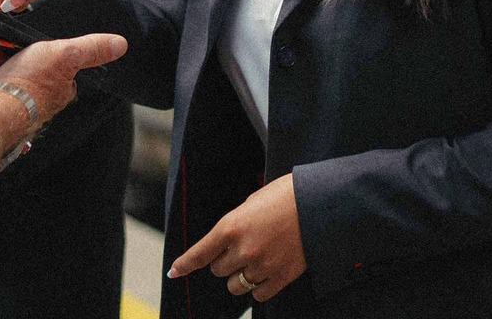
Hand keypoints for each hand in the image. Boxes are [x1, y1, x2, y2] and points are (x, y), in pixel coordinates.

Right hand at [0, 30, 126, 125]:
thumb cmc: (32, 83)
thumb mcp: (67, 56)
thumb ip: (93, 49)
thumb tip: (121, 44)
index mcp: (53, 88)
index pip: (48, 62)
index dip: (36, 45)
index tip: (21, 29)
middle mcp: (28, 96)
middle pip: (15, 59)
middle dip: (3, 41)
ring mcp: (2, 98)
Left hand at [167, 174, 305, 303]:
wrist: (317, 203)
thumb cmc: (283, 197)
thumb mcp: (249, 204)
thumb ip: (233, 226)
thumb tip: (225, 244)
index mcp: (230, 227)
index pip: (199, 253)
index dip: (184, 265)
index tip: (174, 272)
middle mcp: (243, 250)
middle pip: (218, 270)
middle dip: (224, 261)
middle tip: (241, 247)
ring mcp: (262, 266)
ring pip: (236, 285)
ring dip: (239, 276)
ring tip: (255, 259)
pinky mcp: (281, 278)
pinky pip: (259, 294)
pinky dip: (259, 286)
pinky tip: (267, 272)